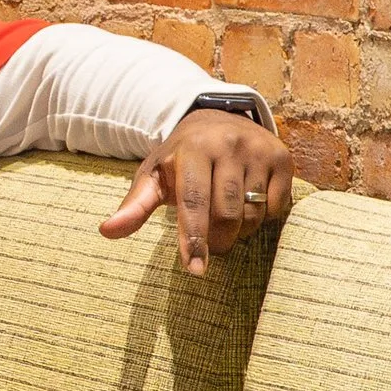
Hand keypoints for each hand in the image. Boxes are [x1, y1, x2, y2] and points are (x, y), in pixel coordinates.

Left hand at [101, 111, 293, 275]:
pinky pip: (276, 208)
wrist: (219, 119)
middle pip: (227, 214)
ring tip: (224, 220)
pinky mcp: (283, 159)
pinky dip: (261, 217)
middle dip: (216, 240)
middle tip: (207, 246)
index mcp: (193, 149)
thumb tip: (107, 231)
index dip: (194, 239)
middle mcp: (229, 145)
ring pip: (252, 214)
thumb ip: (134, 205)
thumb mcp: (154, 175)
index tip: (195, 271)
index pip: (194, 203)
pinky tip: (248, 204)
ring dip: (238, 231)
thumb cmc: (180, 158)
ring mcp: (259, 150)